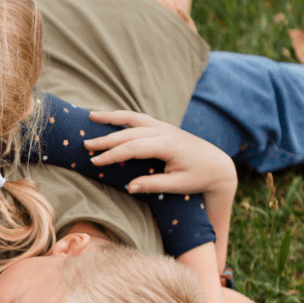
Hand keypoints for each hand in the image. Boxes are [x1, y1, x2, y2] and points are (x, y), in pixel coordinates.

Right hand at [85, 110, 235, 196]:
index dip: (112, 155)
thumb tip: (129, 187)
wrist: (218, 165)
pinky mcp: (163, 127)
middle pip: (128, 132)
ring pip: (133, 118)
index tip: (95, 162)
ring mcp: (164, 127)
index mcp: (167, 145)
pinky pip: (139, 118)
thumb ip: (153, 184)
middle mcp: (164, 131)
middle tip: (85, 145)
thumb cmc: (199, 177)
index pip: (132, 148)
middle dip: (105, 139)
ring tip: (91, 116)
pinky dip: (123, 116)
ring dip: (111, 117)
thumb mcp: (178, 185)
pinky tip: (110, 117)